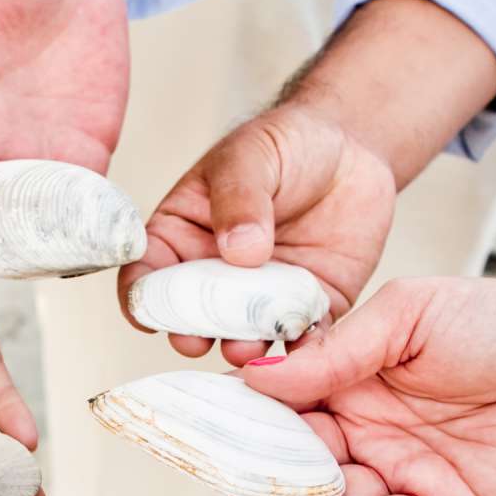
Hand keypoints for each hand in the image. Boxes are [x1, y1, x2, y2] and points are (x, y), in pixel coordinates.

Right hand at [124, 102, 396, 362]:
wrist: (354, 150)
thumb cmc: (288, 143)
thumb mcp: (253, 155)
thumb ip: (239, 198)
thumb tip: (237, 250)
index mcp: (182, 236)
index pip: (148, 273)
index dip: (140, 297)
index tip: (147, 315)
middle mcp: (215, 277)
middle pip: (191, 317)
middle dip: (189, 334)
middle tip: (195, 339)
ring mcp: (261, 299)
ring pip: (243, 337)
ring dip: (241, 349)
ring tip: (246, 348)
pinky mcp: (308, 311)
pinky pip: (301, 340)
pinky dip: (301, 353)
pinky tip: (301, 349)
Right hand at [231, 275, 495, 495]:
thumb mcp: (409, 315)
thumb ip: (337, 350)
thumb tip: (257, 375)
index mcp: (349, 376)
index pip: (279, 401)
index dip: (240, 417)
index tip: (199, 431)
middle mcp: (363, 429)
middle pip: (293, 459)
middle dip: (254, 475)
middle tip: (220, 487)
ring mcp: (394, 473)